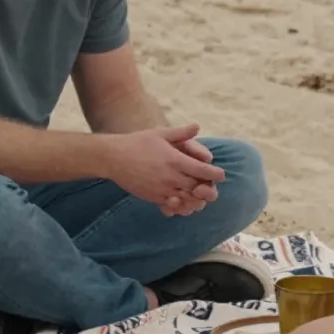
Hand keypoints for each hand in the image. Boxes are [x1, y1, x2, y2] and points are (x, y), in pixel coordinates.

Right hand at [110, 124, 224, 212]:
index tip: (220, 174)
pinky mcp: (154, 197)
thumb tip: (197, 126)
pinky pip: (173, 206)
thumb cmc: (138, 143)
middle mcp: (170, 176)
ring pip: (187, 200)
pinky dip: (182, 205)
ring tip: (200, 195)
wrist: (114, 158)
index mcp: (175, 160)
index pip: (202, 171)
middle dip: (208, 188)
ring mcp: (162, 189)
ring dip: (196, 199)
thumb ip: (181, 132)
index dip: (215, 174)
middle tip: (212, 186)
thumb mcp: (160, 134)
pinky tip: (184, 201)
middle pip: (198, 187)